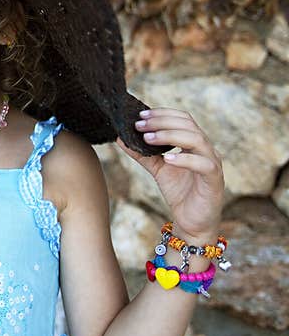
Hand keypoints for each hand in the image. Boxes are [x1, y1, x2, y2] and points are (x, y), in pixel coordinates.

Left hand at [115, 107, 224, 241]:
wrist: (193, 221)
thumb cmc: (179, 192)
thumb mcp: (157, 169)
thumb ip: (142, 154)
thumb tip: (120, 138)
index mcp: (194, 144)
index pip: (183, 119)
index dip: (162, 114)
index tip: (140, 115)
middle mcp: (206, 149)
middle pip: (188, 125)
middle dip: (162, 122)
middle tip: (140, 125)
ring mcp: (212, 163)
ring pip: (197, 140)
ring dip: (170, 135)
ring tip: (148, 138)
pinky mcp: (215, 179)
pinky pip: (204, 164)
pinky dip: (185, 159)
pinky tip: (167, 159)